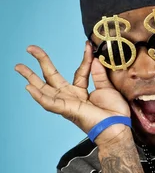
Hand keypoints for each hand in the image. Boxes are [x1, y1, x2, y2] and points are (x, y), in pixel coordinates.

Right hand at [15, 42, 130, 144]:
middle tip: (29, 48)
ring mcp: (67, 103)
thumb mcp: (107, 88)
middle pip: (52, 76)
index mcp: (81, 91)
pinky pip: (50, 104)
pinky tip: (29, 88)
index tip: (88, 44)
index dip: (85, 57)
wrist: (117, 128)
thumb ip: (99, 74)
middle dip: (40, 61)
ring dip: (31, 78)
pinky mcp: (67, 110)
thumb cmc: (114, 113)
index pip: (80, 70)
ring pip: (45, 89)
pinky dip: (39, 96)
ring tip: (19, 67)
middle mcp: (71, 96)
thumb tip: (94, 58)